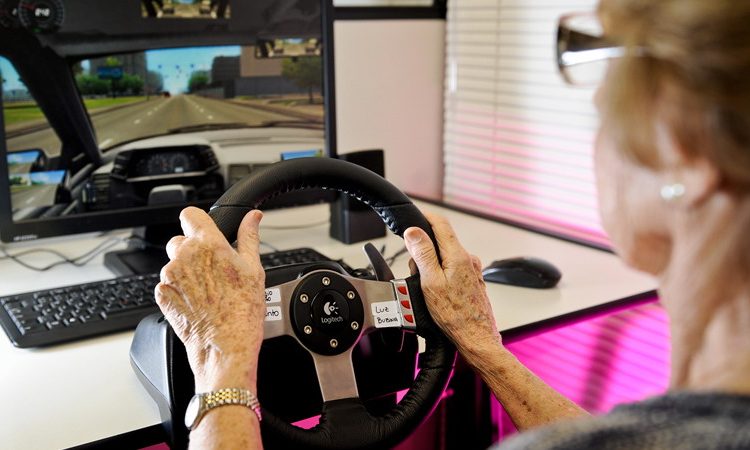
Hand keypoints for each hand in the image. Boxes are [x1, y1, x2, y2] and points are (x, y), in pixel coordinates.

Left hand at [155, 207, 265, 391]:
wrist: (224, 346)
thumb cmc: (243, 311)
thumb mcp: (253, 269)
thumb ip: (249, 237)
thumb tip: (252, 217)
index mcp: (208, 245)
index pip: (190, 215)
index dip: (198, 222)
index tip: (204, 231)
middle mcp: (184, 256)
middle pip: (181, 240)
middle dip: (193, 250)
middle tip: (212, 270)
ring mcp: (169, 276)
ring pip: (174, 263)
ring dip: (186, 271)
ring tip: (207, 291)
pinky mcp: (161, 295)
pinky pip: (167, 284)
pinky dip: (178, 290)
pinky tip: (197, 302)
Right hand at [403, 213, 500, 353]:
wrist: (476, 338)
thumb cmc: (455, 316)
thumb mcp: (431, 282)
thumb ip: (423, 254)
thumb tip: (414, 232)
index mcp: (458, 256)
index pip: (441, 224)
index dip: (425, 217)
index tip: (413, 219)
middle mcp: (468, 259)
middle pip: (441, 242)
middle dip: (424, 250)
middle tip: (415, 271)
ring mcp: (472, 270)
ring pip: (446, 257)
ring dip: (431, 266)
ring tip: (427, 288)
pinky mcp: (472, 281)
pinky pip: (452, 269)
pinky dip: (441, 275)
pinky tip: (437, 294)